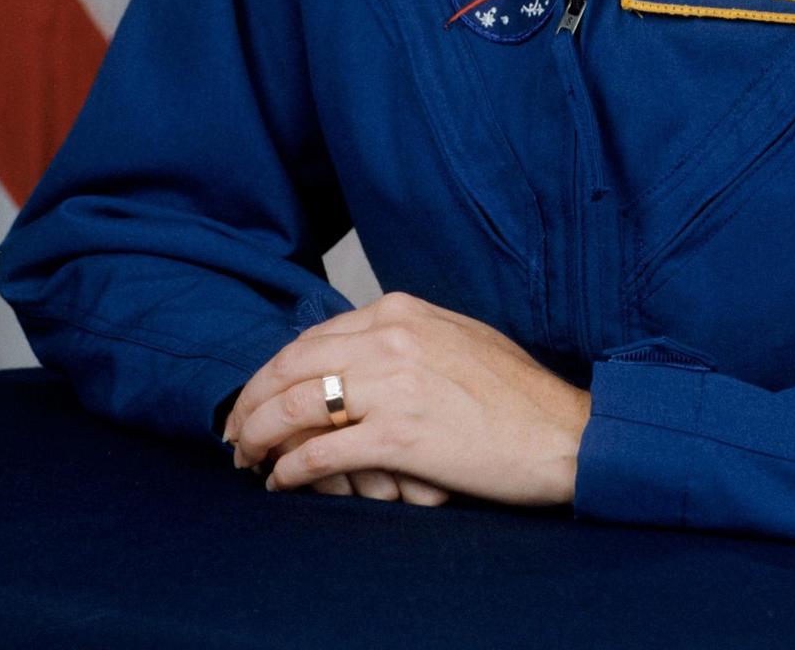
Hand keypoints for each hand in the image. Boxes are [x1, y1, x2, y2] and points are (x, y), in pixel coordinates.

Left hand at [225, 291, 590, 506]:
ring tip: (249, 459)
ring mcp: (392, 386)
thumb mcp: (453, 336)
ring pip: (294, 407)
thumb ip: (400, 337)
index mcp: (400, 312)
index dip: (272, 372)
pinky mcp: (398, 437)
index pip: (311, 338)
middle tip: (235, 434)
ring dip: (259, 436)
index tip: (256, 398)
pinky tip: (282, 483)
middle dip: (251, 402)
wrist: (558, 430)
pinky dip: (290, 470)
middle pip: (291, 368)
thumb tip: (348, 354)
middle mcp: (390, 339)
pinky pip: (320, 452)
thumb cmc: (512, 391)